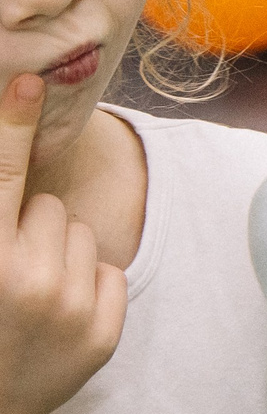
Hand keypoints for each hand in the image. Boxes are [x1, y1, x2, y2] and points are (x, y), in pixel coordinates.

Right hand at [0, 76, 125, 413]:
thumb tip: (11, 174)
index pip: (1, 177)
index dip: (12, 125)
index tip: (29, 81)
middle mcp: (26, 281)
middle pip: (50, 206)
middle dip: (29, 226)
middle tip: (5, 271)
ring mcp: (71, 309)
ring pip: (83, 235)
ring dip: (59, 254)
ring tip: (28, 295)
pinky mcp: (105, 332)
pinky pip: (110, 270)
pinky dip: (89, 285)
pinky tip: (56, 317)